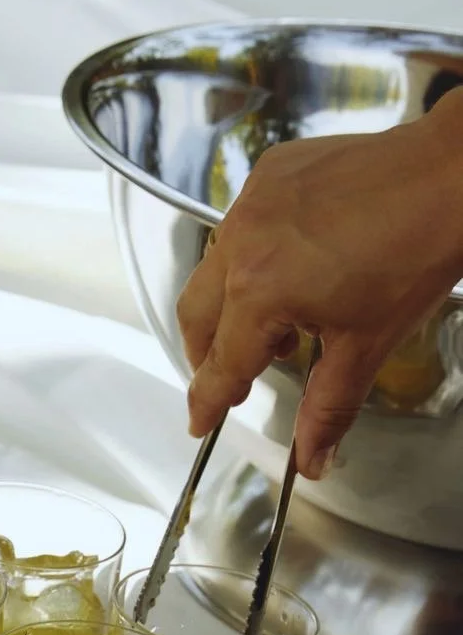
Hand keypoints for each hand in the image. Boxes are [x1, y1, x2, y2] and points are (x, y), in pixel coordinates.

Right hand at [177, 88, 462, 478]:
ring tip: (277, 327)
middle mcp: (242, 243)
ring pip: (213, 269)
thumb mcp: (367, 345)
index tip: (199, 422)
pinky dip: (250, 259)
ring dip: (229, 307)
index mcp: (260, 292)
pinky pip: (240, 226)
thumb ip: (327, 409)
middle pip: (197, 316)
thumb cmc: (416, 253)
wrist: (450, 175)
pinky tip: (290, 270)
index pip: (222, 365)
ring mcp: (253, 203)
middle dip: (206, 355)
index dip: (209, 401)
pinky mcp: (271, 174)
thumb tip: (311, 460)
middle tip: (229, 379)